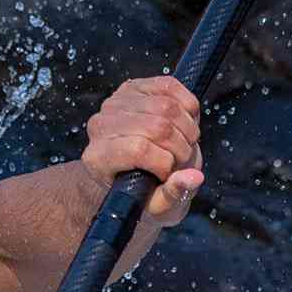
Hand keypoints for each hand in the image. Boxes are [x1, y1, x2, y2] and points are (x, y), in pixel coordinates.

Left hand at [80, 76, 203, 226]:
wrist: (133, 169)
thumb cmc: (144, 191)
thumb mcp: (158, 204)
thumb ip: (173, 194)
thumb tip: (194, 177)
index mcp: (98, 159)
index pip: (138, 149)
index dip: (165, 161)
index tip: (169, 173)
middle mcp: (100, 126)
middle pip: (158, 127)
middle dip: (182, 146)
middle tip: (183, 159)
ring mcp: (115, 102)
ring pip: (167, 106)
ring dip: (188, 128)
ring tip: (185, 144)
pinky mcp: (133, 86)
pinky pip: (170, 87)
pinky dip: (188, 106)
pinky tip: (186, 122)